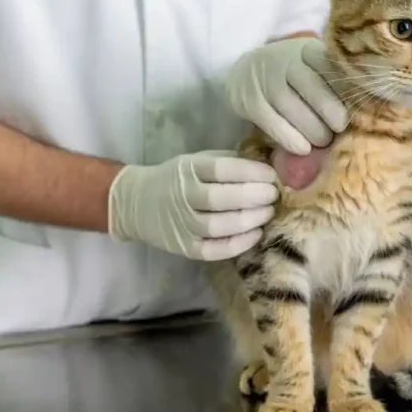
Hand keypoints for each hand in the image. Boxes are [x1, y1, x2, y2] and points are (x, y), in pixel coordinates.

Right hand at [108, 151, 278, 260]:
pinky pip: (213, 250)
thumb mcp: (196, 161)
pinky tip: (255, 234)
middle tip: (273, 195)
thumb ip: (228, 163)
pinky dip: (237, 244)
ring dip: (249, 220)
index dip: (251, 172)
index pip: (221, 169)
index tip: (272, 175)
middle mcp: (183, 195)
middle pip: (221, 198)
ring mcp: (182, 224)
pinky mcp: (184, 247)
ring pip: (218, 226)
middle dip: (254, 196)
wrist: (137, 203)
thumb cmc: (178, 179)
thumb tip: (269, 166)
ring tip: (267, 212)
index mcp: (188, 169)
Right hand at [225, 37, 347, 154]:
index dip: (344, 89)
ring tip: (323, 141)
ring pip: (291, 106)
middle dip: (330, 112)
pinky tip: (303, 149)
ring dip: (312, 129)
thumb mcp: (312, 67)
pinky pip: (272, 122)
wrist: (246, 72)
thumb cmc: (292, 76)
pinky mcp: (250, 101)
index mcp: (308, 50)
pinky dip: (289, 138)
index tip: (355, 108)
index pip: (330, 66)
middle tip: (340, 129)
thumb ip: (334, 80)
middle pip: (311, 87)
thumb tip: (365, 109)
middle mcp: (285, 60)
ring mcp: (264, 80)